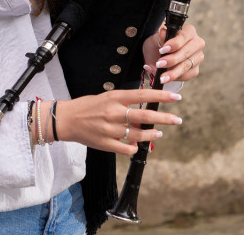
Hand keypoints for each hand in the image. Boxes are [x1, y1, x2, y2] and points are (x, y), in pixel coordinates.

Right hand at [55, 89, 182, 154]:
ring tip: (158, 133)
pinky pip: (127, 148)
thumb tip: (143, 114)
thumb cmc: (87, 107)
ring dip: (151, 135)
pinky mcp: (105, 143)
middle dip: (165, 119)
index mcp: (114, 98)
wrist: (66, 119)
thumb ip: (124, 104)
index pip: (142, 95)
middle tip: (177, 120)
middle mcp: (113, 112)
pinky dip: (135, 147)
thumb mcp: (106, 98)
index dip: (161, 97)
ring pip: (138, 135)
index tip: (175, 98)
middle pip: (145, 117)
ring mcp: (110, 129)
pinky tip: (137, 145)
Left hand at [142, 23, 203, 83]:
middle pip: (186, 53)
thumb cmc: (158, 44)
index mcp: (189, 31)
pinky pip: (187, 75)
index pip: (184, 37)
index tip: (162, 50)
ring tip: (161, 77)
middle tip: (159, 64)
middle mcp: (197, 43)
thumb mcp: (155, 39)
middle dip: (172, 60)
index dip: (174, 44)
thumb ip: (160, 37)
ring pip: (187, 66)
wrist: (157, 56)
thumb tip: (163, 32)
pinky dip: (176, 77)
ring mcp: (198, 57)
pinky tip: (166, 78)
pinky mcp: (195, 69)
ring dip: (173, 72)